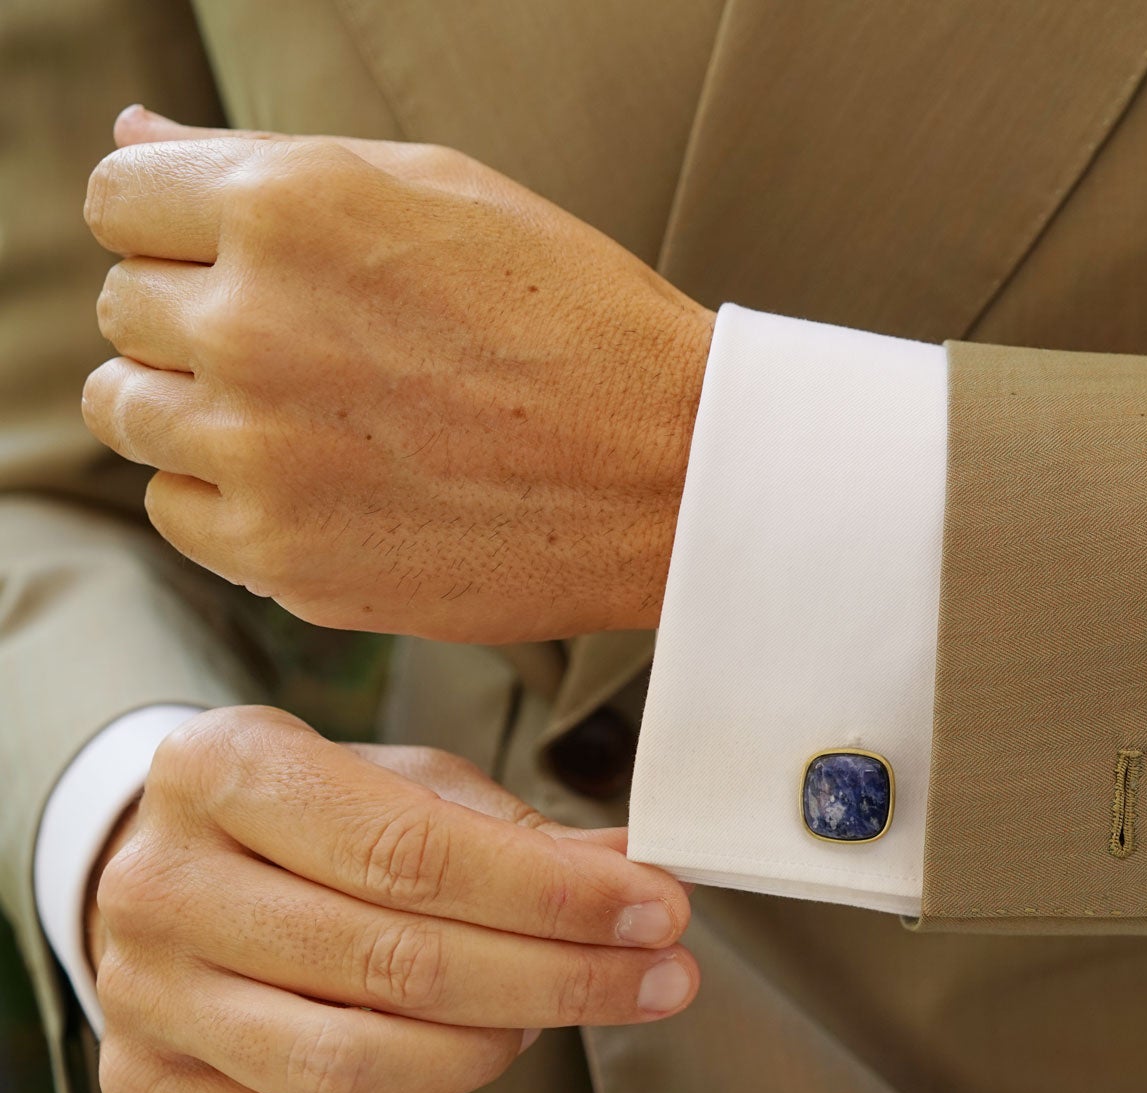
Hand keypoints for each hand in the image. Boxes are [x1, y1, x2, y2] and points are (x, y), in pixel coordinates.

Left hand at [81, 107, 713, 642]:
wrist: (676, 474)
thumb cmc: (578, 321)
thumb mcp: (441, 191)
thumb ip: (272, 160)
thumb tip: (135, 133)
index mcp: (289, 208)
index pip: (120, 198)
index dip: (182, 227)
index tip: (246, 262)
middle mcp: (253, 324)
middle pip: (127, 309)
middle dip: (198, 318)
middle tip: (316, 349)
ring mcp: (261, 451)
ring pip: (131, 413)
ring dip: (200, 408)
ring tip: (318, 417)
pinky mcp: (281, 555)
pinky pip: (179, 512)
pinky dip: (233, 499)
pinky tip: (326, 482)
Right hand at [89, 706, 697, 1092]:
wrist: (171, 866)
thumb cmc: (312, 819)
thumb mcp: (408, 785)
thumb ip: (519, 833)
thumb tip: (639, 871)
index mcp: (227, 769)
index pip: (415, 852)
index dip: (555, 895)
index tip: (659, 911)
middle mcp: (162, 883)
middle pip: (397, 962)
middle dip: (559, 978)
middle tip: (660, 978)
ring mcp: (143, 994)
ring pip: (353, 1063)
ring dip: (489, 1050)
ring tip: (548, 1017)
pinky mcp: (146, 1086)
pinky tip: (463, 1062)